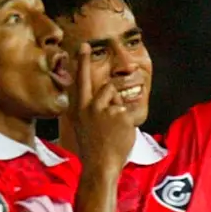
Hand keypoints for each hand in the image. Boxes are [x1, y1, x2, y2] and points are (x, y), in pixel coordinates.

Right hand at [70, 44, 135, 172]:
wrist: (100, 165)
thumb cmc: (94, 147)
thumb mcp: (84, 124)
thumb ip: (92, 109)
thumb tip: (108, 95)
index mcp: (79, 108)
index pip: (81, 80)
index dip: (83, 62)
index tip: (84, 45)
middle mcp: (90, 106)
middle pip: (109, 87)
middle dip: (114, 96)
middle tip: (113, 97)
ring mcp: (106, 111)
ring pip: (120, 100)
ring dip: (120, 110)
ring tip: (114, 129)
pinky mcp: (121, 116)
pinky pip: (131, 112)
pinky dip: (130, 122)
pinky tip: (121, 134)